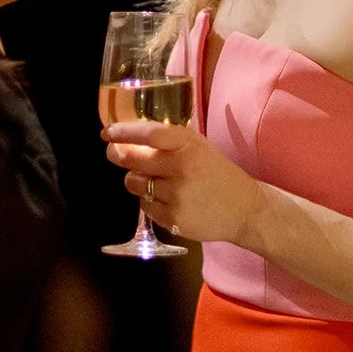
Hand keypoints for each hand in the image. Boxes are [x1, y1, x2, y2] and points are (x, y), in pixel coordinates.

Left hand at [104, 120, 263, 243]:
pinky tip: (169, 199)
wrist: (245, 208)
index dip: (124, 132)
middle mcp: (182, 167)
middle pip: (133, 160)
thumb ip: (170, 141)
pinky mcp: (173, 218)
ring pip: (134, 183)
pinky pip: (145, 205)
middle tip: (115, 154)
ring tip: (154, 180)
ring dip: (136, 180)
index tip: (107, 133)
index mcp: (189, 145)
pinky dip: (150, 201)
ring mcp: (177, 195)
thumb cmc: (217, 172)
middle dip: (118, 155)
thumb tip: (128, 137)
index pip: (150, 134)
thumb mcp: (199, 147)